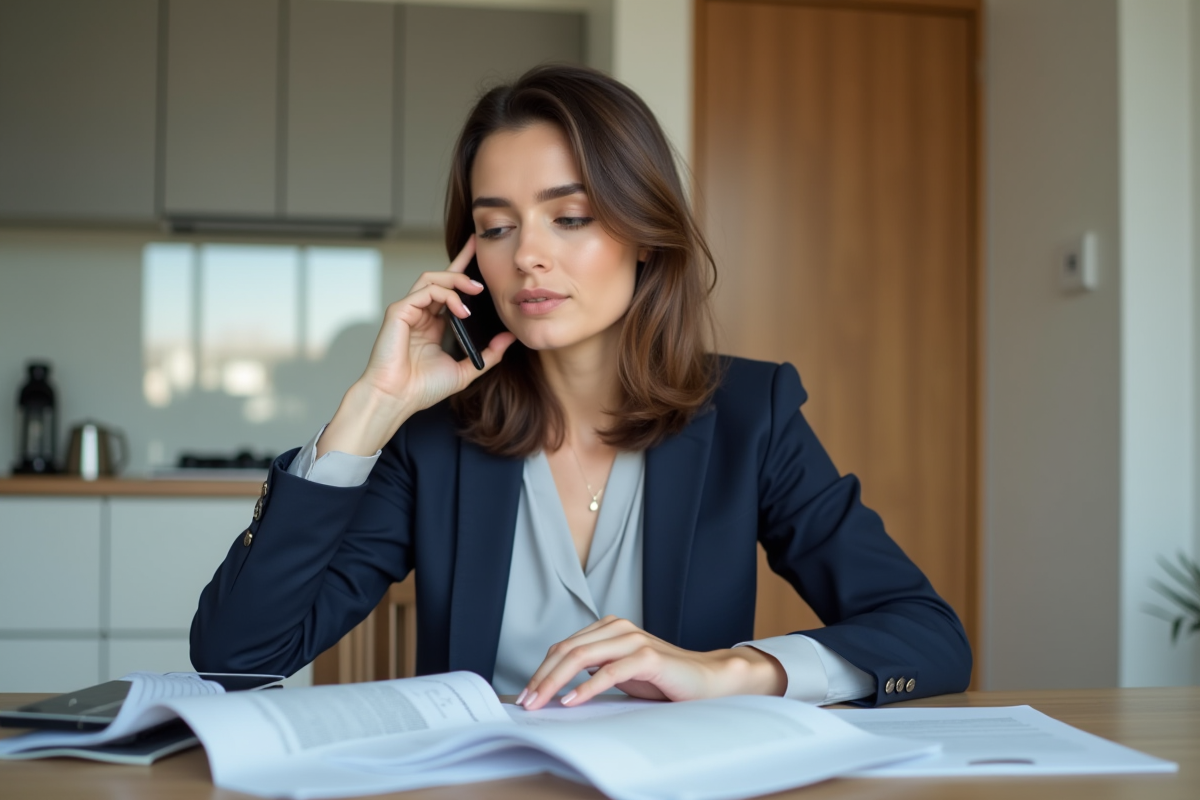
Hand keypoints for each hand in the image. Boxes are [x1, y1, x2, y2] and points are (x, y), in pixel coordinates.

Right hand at [319, 236, 516, 456]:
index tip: (479, 252)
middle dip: (462, 267)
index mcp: (433, 323)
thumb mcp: (466, 370)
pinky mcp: (399, 312)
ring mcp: (408, 311)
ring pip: (432, 278)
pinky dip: (446, 295)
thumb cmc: (422, 388)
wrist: (398, 399)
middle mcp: (420, 313)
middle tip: (484, 280)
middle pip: (440, 276)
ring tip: (475, 291)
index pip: (449, 289)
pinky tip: (461, 311)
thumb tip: (510, 337)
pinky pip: (424, 291)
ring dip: (456, 280)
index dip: (463, 268)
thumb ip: (489, 354)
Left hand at [516, 616, 786, 709]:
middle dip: (542, 677)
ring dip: (556, 682)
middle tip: (527, 702)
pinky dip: (586, 688)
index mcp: (610, 628)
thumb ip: (595, 670)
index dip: (542, 670)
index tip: (527, 694)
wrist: (706, 682)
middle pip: (567, 650)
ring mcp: (633, 640)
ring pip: (582, 657)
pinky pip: (609, 672)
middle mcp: (618, 628)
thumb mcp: (621, 674)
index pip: (565, 647)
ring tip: (541, 701)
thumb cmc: (663, 680)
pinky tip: (571, 701)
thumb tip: (559, 684)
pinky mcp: (647, 656)